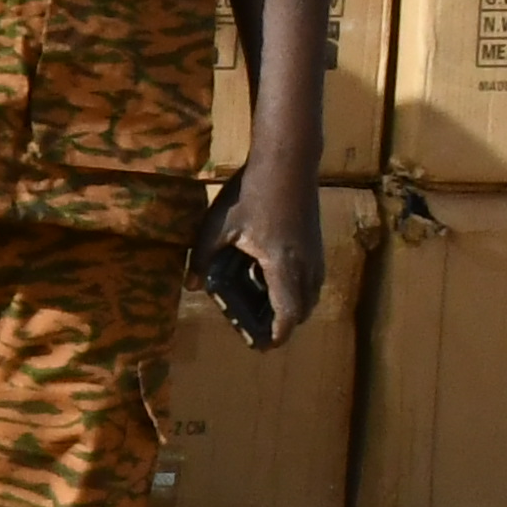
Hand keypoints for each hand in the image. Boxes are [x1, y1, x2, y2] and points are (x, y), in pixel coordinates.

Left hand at [199, 171, 322, 332]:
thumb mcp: (218, 226)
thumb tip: (189, 286)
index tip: (263, 346)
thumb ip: (203, 259)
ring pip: (310, 293)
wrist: (288, 160)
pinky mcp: (316, 242)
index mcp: (283, 266)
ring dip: (291, 305)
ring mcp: (316, 253)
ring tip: (262, 305)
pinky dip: (296, 287)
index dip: (277, 334)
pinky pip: (311, 278)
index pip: (288, 314)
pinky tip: (269, 276)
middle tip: (257, 328)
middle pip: (303, 309)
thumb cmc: (252, 193)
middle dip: (282, 323)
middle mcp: (307, 265)